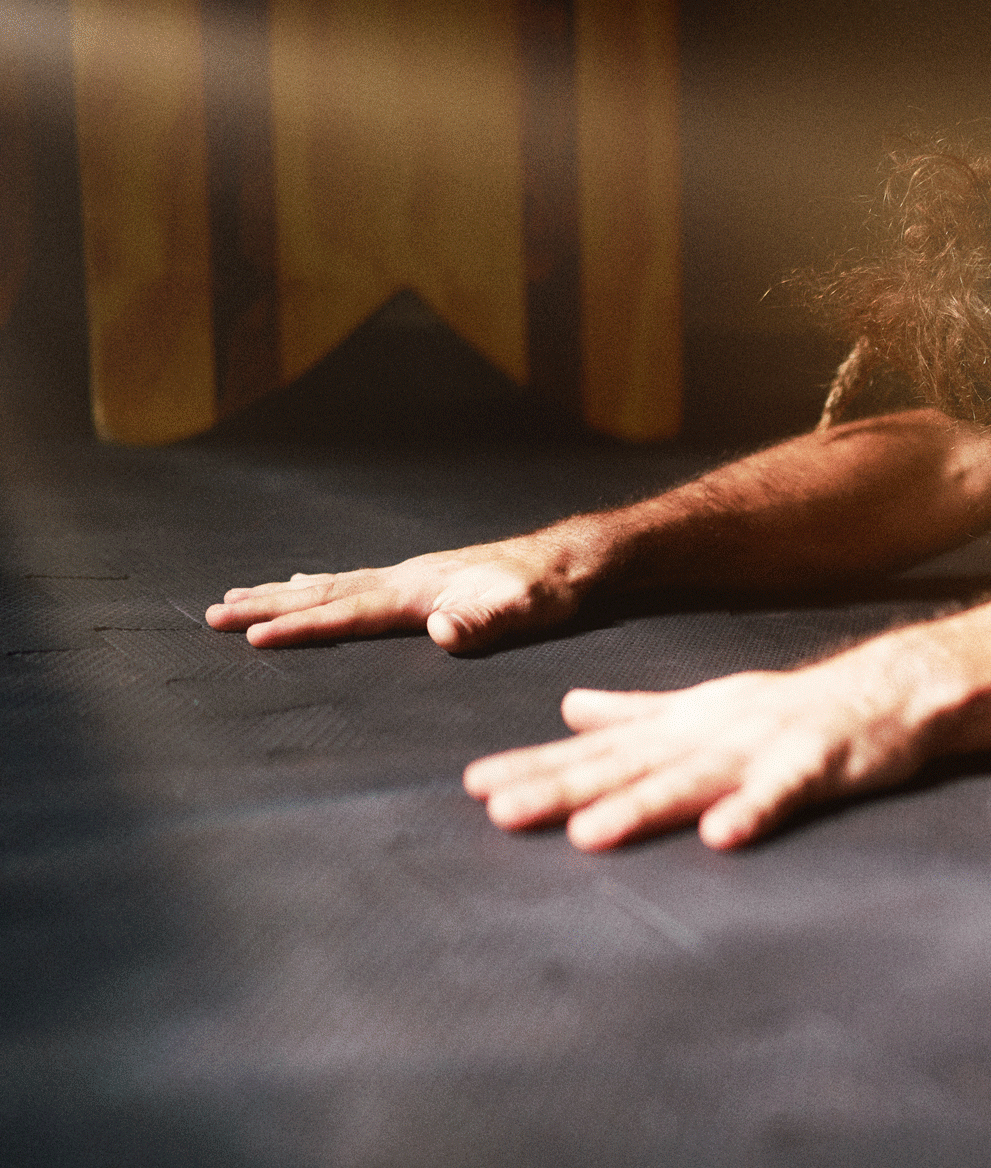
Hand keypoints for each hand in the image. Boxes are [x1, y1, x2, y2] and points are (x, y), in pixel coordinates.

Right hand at [205, 535, 590, 651]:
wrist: (569, 560)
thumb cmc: (549, 590)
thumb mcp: (524, 610)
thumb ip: (482, 621)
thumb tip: (439, 629)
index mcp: (417, 591)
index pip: (347, 613)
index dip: (300, 627)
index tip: (252, 638)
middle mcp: (404, 579)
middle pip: (323, 594)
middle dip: (266, 607)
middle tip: (212, 614)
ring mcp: (410, 576)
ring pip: (332, 585)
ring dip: (283, 593)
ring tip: (237, 596)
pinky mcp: (421, 579)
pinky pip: (354, 582)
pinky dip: (320, 585)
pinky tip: (307, 583)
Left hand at [462, 658, 935, 850]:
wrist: (891, 689)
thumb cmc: (792, 707)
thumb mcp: (704, 706)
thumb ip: (637, 712)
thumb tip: (568, 708)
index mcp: (682, 726)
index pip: (600, 752)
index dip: (540, 768)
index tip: (476, 788)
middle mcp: (711, 735)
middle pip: (630, 767)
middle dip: (565, 789)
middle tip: (502, 811)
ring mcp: (762, 748)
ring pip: (694, 780)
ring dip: (642, 806)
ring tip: (590, 834)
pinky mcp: (816, 765)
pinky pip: (782, 793)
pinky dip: (753, 810)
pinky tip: (721, 838)